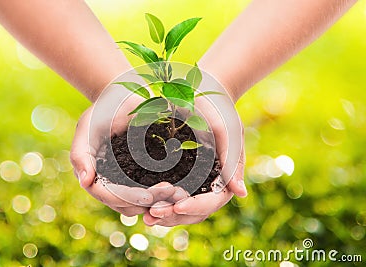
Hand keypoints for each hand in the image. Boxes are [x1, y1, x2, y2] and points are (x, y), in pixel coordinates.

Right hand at [70, 91, 183, 215]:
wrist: (122, 99)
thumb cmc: (101, 112)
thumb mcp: (86, 128)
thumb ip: (80, 154)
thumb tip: (85, 182)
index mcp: (95, 176)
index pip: (108, 196)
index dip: (127, 198)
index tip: (147, 197)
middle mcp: (111, 184)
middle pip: (127, 205)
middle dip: (149, 203)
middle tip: (170, 193)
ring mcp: (128, 182)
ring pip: (142, 203)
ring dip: (160, 202)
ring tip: (179, 194)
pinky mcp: (145, 175)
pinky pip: (154, 190)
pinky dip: (166, 194)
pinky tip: (182, 189)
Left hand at [143, 90, 247, 225]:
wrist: (202, 92)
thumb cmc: (219, 110)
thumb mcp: (227, 131)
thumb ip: (232, 162)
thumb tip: (240, 195)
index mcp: (224, 177)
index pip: (212, 201)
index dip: (196, 207)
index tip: (177, 206)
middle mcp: (208, 183)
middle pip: (194, 211)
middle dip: (174, 216)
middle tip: (153, 216)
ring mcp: (191, 180)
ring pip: (179, 207)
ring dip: (163, 214)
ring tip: (145, 216)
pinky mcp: (176, 174)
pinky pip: (166, 194)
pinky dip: (155, 201)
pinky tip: (140, 203)